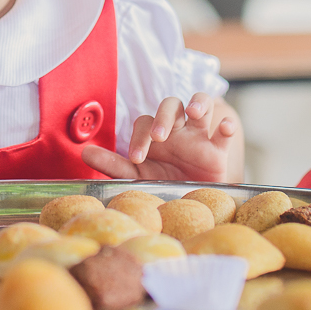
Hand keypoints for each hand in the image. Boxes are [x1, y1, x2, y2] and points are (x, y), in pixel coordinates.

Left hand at [82, 93, 238, 182]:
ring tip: (195, 114)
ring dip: (199, 102)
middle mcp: (176, 129)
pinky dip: (226, 124)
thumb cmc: (160, 184)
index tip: (137, 158)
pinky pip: (225, 129)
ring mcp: (199, 136)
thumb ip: (112, 164)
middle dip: (165, 116)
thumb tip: (83, 152)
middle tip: (161, 137)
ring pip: (202, 103)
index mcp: (155, 134)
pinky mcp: (218, 149)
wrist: (189, 206)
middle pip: (171, 104)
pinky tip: (223, 128)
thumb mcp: (136, 177)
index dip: (140, 136)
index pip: (146, 121)